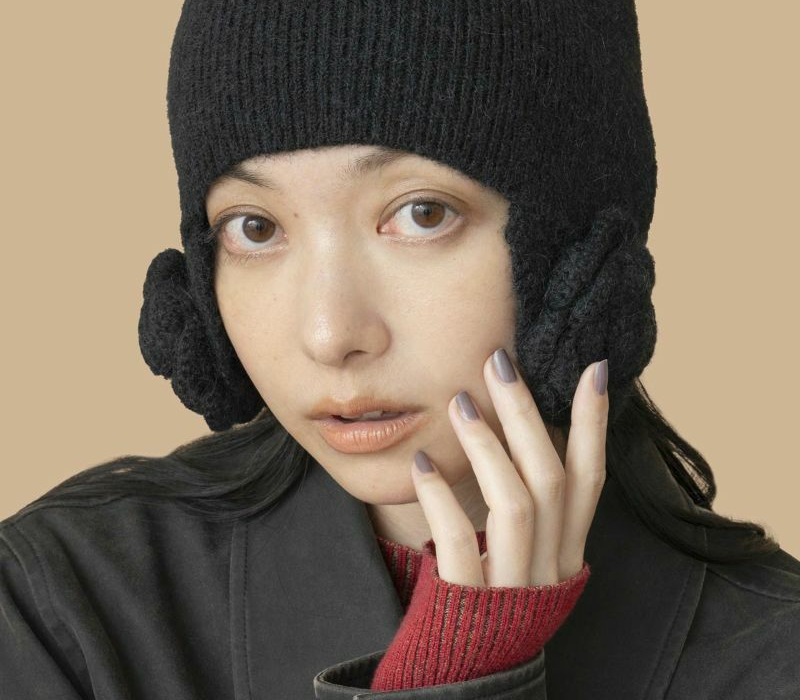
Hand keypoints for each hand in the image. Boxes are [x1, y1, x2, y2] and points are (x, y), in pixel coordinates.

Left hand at [410, 351, 607, 587]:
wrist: (463, 682)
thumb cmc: (488, 604)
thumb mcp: (522, 557)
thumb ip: (530, 505)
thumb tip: (521, 428)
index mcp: (567, 555)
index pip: (591, 480)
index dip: (595, 424)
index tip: (594, 368)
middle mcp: (550, 571)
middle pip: (551, 479)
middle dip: (527, 414)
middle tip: (498, 361)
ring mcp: (513, 590)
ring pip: (516, 503)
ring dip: (488, 446)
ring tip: (459, 403)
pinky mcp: (470, 605)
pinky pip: (462, 544)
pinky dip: (442, 499)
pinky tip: (421, 464)